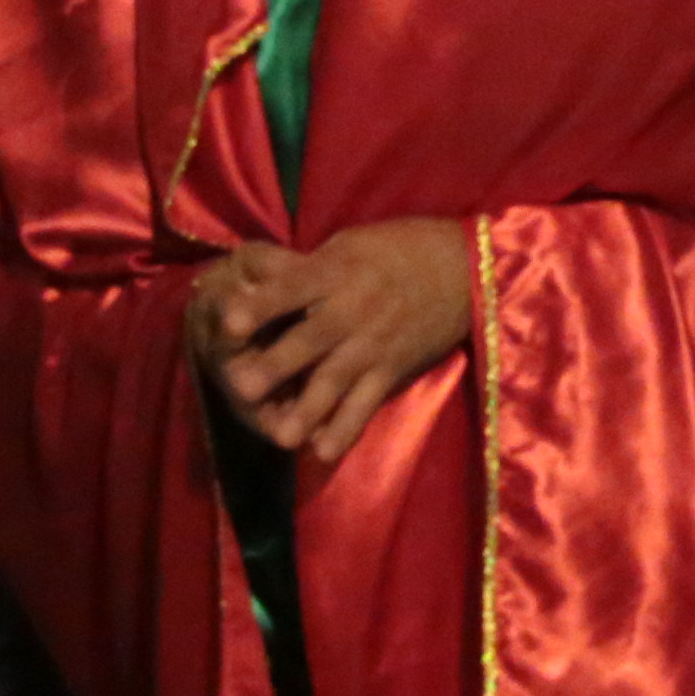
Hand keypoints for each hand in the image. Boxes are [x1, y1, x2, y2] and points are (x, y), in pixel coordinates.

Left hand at [187, 217, 474, 461]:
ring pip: (336, 380)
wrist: (466, 269)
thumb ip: (304, 267)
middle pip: (311, 339)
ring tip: (280, 437)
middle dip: (277, 364)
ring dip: (307, 410)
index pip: (294, 288)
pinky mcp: (392, 370)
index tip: (228, 323)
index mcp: (338, 273)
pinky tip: (322, 452)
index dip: (262, 305)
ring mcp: (374, 345)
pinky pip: (367, 403)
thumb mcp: (348, 243)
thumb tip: (251, 275)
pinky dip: (346, 428)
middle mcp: (354, 310)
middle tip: (239, 386)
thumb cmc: (397, 249)